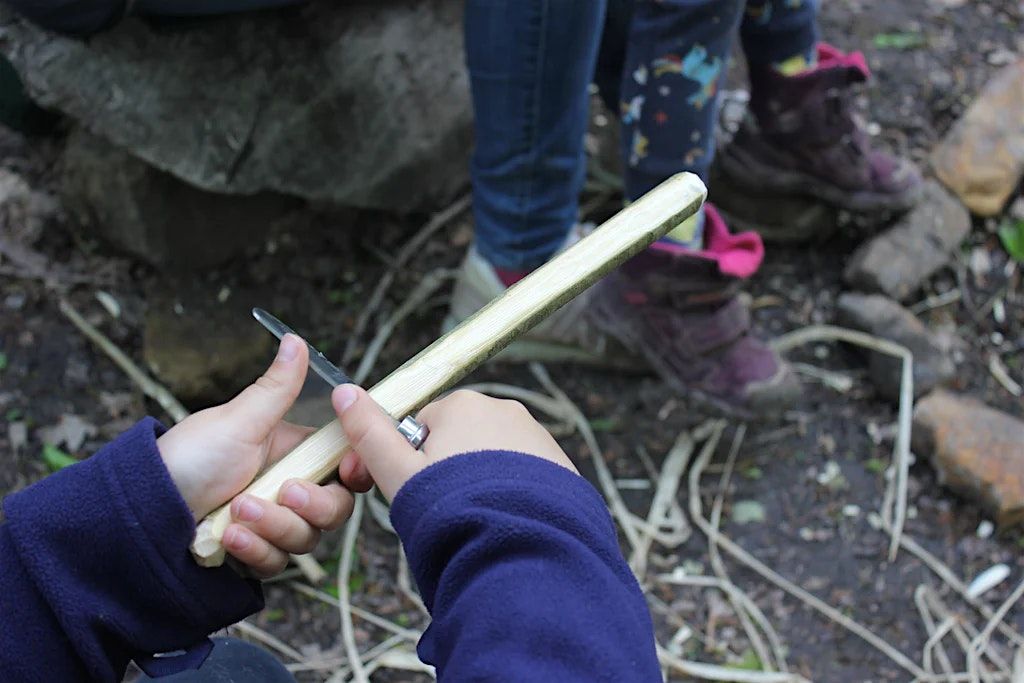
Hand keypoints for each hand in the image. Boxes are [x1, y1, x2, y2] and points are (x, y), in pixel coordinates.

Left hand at [157, 335, 353, 577]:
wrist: (143, 510)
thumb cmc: (189, 457)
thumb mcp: (239, 421)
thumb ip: (277, 388)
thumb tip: (295, 339)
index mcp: (294, 453)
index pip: (345, 466)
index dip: (354, 472)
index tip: (349, 472)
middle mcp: (289, 490)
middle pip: (335, 509)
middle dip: (312, 505)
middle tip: (286, 493)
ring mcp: (274, 525)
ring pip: (307, 539)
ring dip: (273, 527)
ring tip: (235, 511)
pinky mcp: (256, 555)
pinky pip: (276, 563)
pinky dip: (253, 550)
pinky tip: (227, 538)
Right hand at [332, 385, 576, 501]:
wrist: (522, 549)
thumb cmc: (452, 511)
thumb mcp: (398, 473)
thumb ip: (370, 433)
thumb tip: (344, 393)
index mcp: (462, 405)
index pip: (423, 426)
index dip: (409, 462)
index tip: (410, 492)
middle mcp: (504, 410)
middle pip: (459, 440)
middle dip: (446, 472)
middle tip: (441, 511)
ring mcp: (537, 437)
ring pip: (491, 459)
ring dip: (478, 483)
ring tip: (474, 518)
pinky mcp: (560, 466)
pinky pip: (523, 474)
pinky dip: (509, 493)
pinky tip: (502, 519)